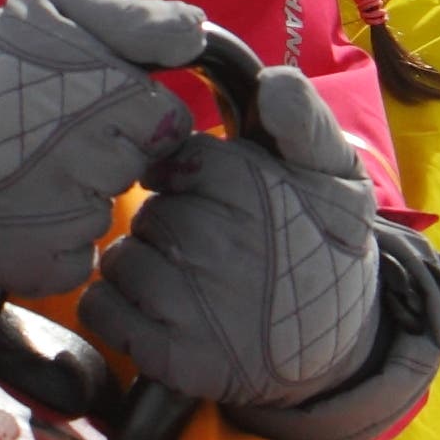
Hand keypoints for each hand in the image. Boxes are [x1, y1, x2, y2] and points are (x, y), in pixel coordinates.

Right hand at [0, 0, 206, 298]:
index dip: (135, 114)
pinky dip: (53, 245)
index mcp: (109, 98)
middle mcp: (89, 159)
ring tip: (28, 166)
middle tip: (55, 133)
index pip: (166, 124)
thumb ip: (135, 21)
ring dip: (76, 199)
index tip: (97, 102)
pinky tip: (24, 209)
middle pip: (131, 171)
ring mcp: (58, 212)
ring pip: (101, 217)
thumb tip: (194, 35)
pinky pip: (71, 262)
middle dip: (105, 153)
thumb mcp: (64, 14)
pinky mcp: (30, 255)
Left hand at [83, 65, 439, 439]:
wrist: (336, 348)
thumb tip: (272, 83)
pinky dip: (117, 305)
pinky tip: (160, 310)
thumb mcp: (338, 174)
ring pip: (119, 258)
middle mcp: (217, 247)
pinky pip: (102, 306)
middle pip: (148, 210)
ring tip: (191, 281)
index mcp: (251, 191)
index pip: (175, 161)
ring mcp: (191, 306)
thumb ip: (305, 119)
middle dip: (171, 221)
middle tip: (214, 246)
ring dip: (141, 264)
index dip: (193, 179)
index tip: (223, 199)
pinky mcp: (171, 356)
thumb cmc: (325, 246)